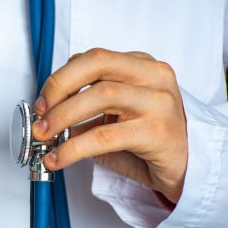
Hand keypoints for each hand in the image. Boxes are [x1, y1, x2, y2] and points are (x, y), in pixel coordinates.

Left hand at [33, 48, 187, 202]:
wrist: (188, 168)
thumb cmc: (147, 142)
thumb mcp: (112, 118)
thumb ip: (83, 111)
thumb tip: (44, 118)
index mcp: (140, 66)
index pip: (92, 58)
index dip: (60, 78)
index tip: (41, 102)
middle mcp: (152, 76)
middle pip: (96, 63)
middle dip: (58, 87)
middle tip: (39, 115)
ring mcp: (158, 101)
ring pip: (100, 96)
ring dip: (62, 117)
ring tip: (43, 137)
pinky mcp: (157, 131)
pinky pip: (104, 136)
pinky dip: (73, 148)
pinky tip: (57, 158)